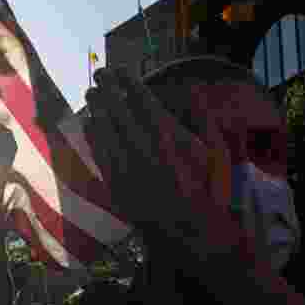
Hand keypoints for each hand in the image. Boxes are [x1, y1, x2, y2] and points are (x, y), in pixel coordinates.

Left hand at [83, 68, 213, 233]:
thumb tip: (193, 91)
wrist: (190, 235)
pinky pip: (98, 151)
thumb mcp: (214, 155)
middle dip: (108, 88)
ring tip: (91, 92)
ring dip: (96, 107)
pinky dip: (92, 133)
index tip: (121, 69)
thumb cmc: (207, 193)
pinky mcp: (114, 184)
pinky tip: (89, 121)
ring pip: (104, 129)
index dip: (129, 82)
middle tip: (100, 73)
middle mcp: (143, 149)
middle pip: (119, 110)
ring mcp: (125, 167)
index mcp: (169, 139)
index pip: (142, 101)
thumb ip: (203, 121)